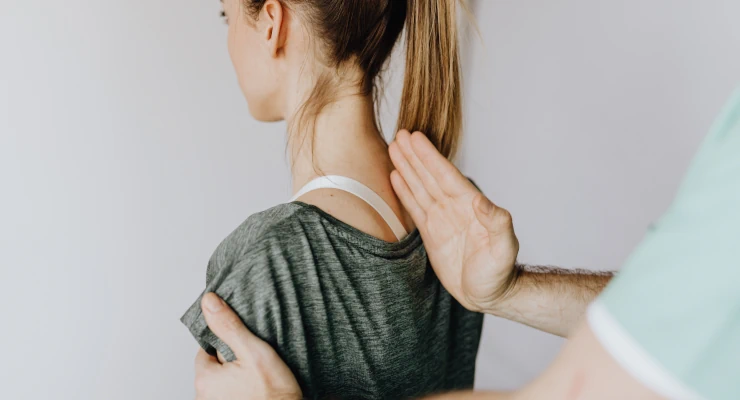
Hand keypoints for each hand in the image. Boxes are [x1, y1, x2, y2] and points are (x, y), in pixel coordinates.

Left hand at [194, 293, 301, 399]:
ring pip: (222, 382)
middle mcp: (203, 397)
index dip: (228, 345)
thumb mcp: (254, 352)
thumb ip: (229, 326)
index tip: (245, 349)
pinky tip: (256, 390)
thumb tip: (209, 302)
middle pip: (214, 367)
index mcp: (205, 380)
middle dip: (231, 362)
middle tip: (254, 365)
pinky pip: (229, 394)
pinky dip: (240, 391)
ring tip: (257, 379)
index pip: (207, 349)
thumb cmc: (275, 395)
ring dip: (236, 378)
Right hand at [389, 130, 519, 312]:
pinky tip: (395, 177)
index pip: (446, 176)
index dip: (430, 157)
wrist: (489, 294)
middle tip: (399, 134)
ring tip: (393, 148)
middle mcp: (454, 207)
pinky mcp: (431, 232)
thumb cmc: (499, 274)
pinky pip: (415, 207)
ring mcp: (442, 219)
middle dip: (415, 156)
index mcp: (470, 206)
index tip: (416, 138)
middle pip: (430, 176)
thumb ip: (497, 223)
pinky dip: (405, 191)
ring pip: (420, 187)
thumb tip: (481, 200)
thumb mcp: (503, 249)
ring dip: (407, 168)